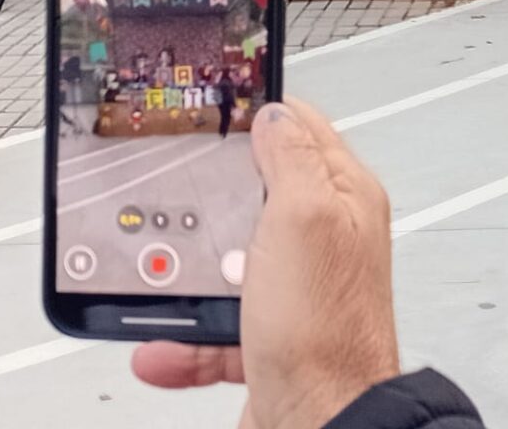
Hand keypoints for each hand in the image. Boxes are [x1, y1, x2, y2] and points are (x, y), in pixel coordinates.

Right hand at [132, 100, 399, 428]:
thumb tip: (272, 112)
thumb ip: (290, 157)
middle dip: (211, 204)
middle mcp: (323, 242)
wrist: (321, 425)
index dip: (257, 115)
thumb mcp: (303, 217)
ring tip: (166, 281)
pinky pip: (214, 328)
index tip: (215, 111)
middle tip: (182, 203)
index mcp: (342, 198)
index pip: (301, 131)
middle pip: (255, 197)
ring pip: (227, 266)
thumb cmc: (326, 331)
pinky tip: (165, 345)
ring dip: (189, 279)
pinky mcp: (270, 339)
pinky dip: (183, 340)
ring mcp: (295, 293)